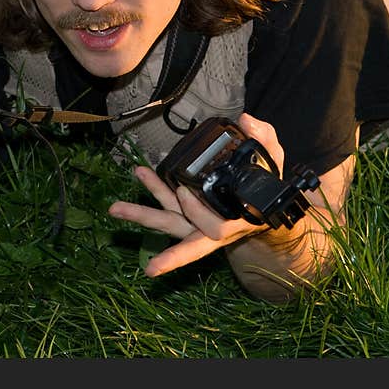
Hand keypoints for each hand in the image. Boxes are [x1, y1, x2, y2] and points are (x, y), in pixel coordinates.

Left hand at [108, 113, 284, 276]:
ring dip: (142, 216)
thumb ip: (265, 141)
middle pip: (187, 243)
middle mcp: (213, 230)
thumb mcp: (274, 164)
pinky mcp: (187, 213)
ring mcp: (197, 223)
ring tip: (114, 209)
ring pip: (170, 224)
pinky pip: (167, 205)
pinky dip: (154, 189)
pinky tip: (140, 172)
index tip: (184, 192)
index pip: (215, 230)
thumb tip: (246, 120)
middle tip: (150, 268)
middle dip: (169, 256)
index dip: (197, 214)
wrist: (266, 206)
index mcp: (237, 224)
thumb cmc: (268, 188)